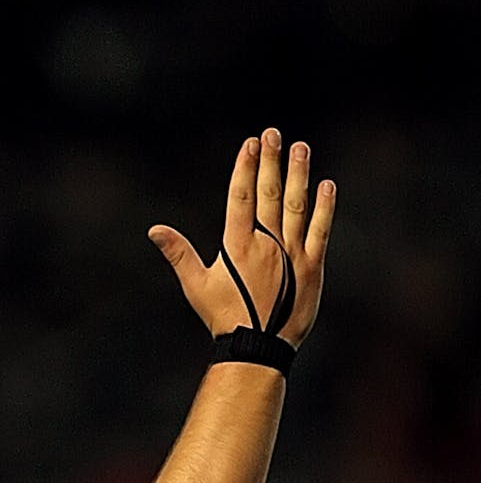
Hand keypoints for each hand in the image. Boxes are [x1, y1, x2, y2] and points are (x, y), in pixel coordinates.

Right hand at [148, 127, 335, 349]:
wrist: (256, 348)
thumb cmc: (223, 318)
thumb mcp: (196, 286)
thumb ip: (178, 254)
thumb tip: (155, 230)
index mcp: (237, 245)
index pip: (242, 196)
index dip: (245, 167)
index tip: (250, 143)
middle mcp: (265, 243)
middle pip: (269, 193)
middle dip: (270, 161)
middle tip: (273, 134)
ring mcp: (291, 253)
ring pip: (295, 206)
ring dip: (298, 174)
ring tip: (300, 148)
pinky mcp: (311, 267)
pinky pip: (319, 231)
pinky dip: (324, 208)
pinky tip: (326, 185)